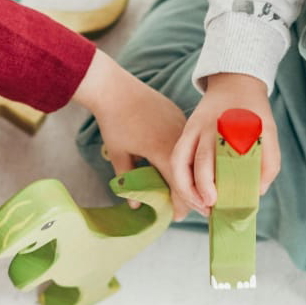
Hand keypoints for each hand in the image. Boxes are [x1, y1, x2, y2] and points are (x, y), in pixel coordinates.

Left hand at [73, 51, 188, 217]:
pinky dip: (186, 155)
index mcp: (163, 151)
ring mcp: (180, 125)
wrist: (114, 87)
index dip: (181, 205)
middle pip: (190, 173)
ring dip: (189, 173)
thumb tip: (135, 205)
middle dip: (189, 192)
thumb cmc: (113, 122)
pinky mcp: (179, 116)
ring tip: (185, 187)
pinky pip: (186, 141)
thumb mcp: (119, 154)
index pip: (179, 186)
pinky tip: (182, 163)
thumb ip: (128, 180)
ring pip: (191, 156)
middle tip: (184, 207)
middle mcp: (177, 139)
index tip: (178, 217)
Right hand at [170, 72, 279, 215]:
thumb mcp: (269, 133)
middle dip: (200, 189)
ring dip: (185, 187)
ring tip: (198, 206)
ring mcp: (193, 129)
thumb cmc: (254, 113)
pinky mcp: (186, 131)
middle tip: (210, 207)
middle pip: (199, 161)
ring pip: (179, 161)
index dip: (213, 183)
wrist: (235, 84)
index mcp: (230, 128)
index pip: (220, 159)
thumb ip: (269, 162)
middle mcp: (208, 128)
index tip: (216, 202)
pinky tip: (191, 193)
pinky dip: (179, 178)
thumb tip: (258, 191)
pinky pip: (176, 157)